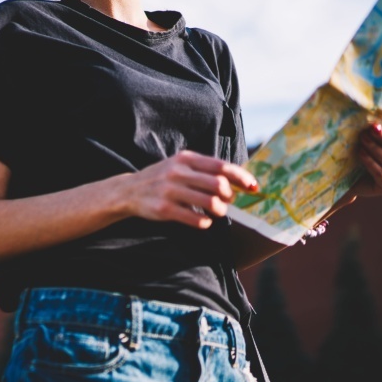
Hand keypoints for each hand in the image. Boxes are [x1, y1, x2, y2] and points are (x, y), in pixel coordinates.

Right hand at [124, 150, 258, 228]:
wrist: (129, 191)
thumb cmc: (162, 178)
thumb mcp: (180, 165)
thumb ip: (204, 169)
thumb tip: (238, 179)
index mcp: (186, 159)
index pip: (221, 166)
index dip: (241, 177)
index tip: (253, 187)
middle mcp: (178, 172)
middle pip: (218, 185)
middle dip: (229, 196)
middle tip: (228, 202)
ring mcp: (170, 191)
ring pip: (210, 202)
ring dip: (220, 210)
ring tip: (217, 212)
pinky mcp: (164, 209)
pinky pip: (195, 219)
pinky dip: (205, 222)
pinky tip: (204, 221)